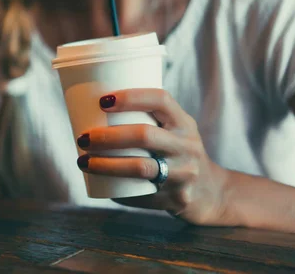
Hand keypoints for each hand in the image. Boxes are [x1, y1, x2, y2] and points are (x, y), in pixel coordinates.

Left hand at [76, 89, 229, 225]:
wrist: (212, 193)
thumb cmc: (176, 152)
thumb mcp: (174, 130)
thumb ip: (144, 119)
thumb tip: (88, 110)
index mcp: (183, 122)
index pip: (160, 100)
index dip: (131, 97)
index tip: (102, 101)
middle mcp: (187, 145)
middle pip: (144, 135)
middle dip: (108, 136)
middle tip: (83, 138)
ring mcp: (185, 174)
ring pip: (140, 168)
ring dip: (105, 165)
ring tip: (82, 161)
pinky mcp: (177, 198)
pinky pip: (141, 195)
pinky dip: (117, 191)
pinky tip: (99, 186)